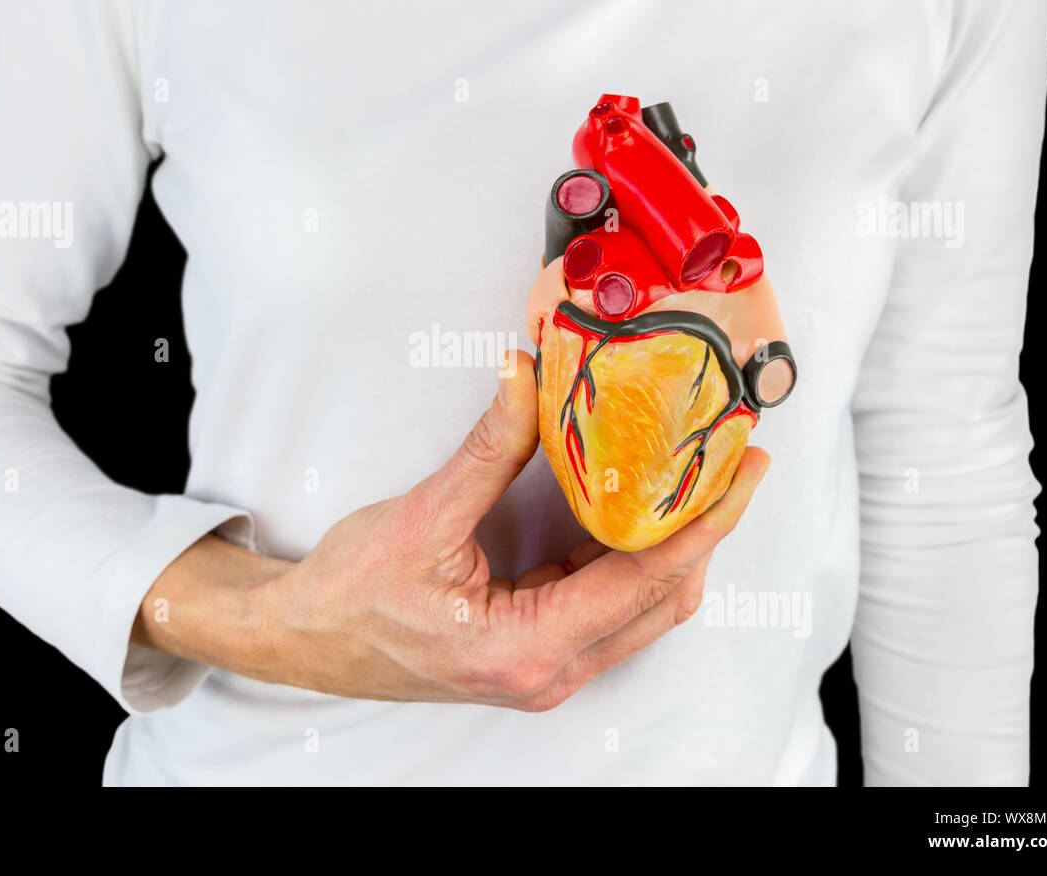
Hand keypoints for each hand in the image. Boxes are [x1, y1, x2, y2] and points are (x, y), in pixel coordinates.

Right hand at [133, 351, 768, 710]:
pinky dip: (633, 558)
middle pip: (662, 600)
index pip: (646, 580)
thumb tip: (529, 376)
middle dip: (704, 529)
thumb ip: (490, 448)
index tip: (742, 471)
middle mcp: (548, 671)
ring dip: (673, 545)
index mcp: (526, 649)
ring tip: (696, 479)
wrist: (304, 639)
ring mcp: (544, 668)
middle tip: (734, 464)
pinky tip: (637, 509)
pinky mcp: (535, 653)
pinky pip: (608, 606)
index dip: (703, 520)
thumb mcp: (423, 516)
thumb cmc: (352, 595)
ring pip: (642, 608)